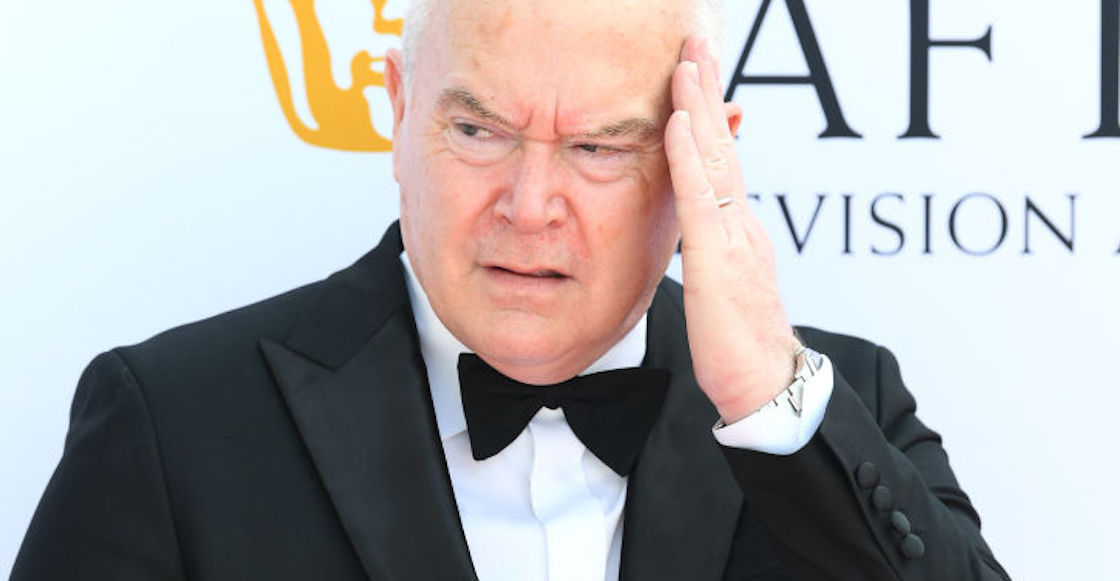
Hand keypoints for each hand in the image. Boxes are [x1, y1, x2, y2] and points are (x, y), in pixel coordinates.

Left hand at [665, 37, 801, 423]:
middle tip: (696, 40)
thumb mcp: (720, 279)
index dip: (706, 110)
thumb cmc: (736, 339)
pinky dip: (688, 157)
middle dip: (706, 88)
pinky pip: (701, 200)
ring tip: (687, 60)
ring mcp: (734, 237)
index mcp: (738, 225)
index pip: (720, 156)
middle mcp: (741, 221)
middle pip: (721, 143)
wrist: (764, 384)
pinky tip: (676, 121)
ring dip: (698, 105)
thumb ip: (709, 244)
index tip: (694, 67)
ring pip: (714, 159)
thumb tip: (692, 219)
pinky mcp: (718, 260)